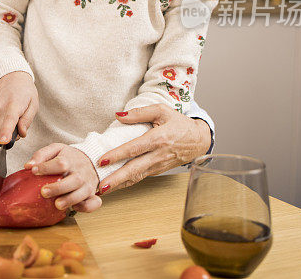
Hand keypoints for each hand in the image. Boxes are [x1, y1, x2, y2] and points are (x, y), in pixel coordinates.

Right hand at [0, 71, 38, 144]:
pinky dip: (2, 123)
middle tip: (20, 127)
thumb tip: (21, 134)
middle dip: (9, 137)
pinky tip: (8, 112)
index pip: (8, 122)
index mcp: (13, 106)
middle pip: (0, 133)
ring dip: (6, 129)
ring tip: (15, 115)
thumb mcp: (33, 104)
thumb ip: (27, 120)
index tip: (4, 142)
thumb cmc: (24, 90)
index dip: (6, 134)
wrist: (10, 75)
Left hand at [25, 143, 101, 212]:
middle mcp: (80, 172)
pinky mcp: (92, 194)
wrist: (91, 159)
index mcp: (70, 160)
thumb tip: (28, 165)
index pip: (60, 163)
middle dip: (58, 188)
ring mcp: (88, 184)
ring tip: (57, 204)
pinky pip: (94, 203)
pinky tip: (74, 207)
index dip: (46, 167)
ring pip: (83, 193)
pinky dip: (86, 207)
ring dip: (70, 199)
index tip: (34, 171)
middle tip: (44, 192)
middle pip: (74, 180)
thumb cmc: (69, 157)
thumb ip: (41, 155)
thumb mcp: (56, 150)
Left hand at [97, 104, 211, 193]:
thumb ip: (139, 112)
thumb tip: (118, 115)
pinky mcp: (158, 171)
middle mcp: (159, 155)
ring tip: (102, 190)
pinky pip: (140, 177)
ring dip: (119, 185)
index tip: (102, 160)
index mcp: (159, 139)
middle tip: (100, 186)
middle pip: (135, 169)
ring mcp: (159, 165)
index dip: (118, 155)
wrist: (199, 140)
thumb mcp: (162, 110)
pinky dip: (127, 182)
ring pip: (137, 177)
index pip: (135, 148)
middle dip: (116, 179)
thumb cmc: (179, 123)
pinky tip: (114, 185)